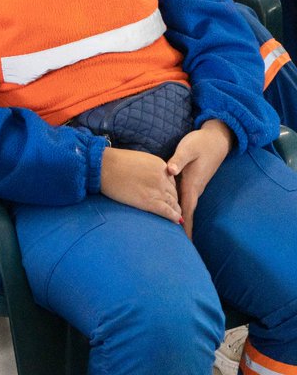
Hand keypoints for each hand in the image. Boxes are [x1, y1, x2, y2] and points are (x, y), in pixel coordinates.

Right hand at [100, 147, 181, 222]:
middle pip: (174, 192)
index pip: (171, 180)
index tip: (166, 195)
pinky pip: (167, 211)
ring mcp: (157, 190)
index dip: (169, 189)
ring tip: (177, 216)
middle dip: (173, 200)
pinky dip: (173, 217)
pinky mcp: (150, 202)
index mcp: (160, 165)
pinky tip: (176, 221)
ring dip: (175, 210)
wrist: (103, 167)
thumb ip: (148, 168)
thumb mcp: (137, 160)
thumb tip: (148, 178)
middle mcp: (162, 177)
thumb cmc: (113, 162)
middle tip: (173, 207)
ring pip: (173, 203)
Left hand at [167, 119, 232, 237]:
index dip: (184, 225)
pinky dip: (181, 209)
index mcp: (192, 184)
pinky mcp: (192, 181)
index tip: (184, 243)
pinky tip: (175, 215)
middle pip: (186, 213)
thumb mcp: (188, 149)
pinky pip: (185, 199)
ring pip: (186, 207)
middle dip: (183, 229)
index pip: (186, 210)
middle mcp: (195, 188)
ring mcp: (194, 186)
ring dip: (182, 220)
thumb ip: (178, 160)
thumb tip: (169, 170)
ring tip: (177, 238)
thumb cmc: (200, 143)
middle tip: (179, 248)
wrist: (216, 138)